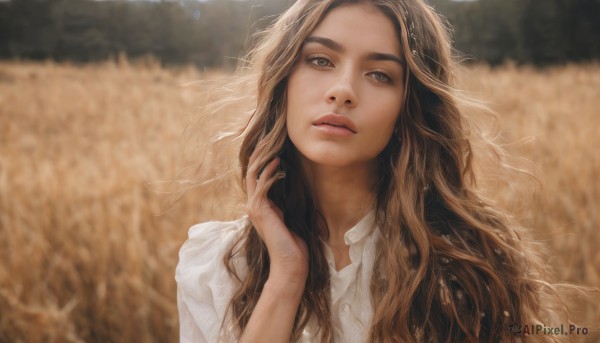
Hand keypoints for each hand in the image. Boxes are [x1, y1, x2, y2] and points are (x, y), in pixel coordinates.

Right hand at [246, 145, 308, 285]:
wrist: (290, 264)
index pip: (256, 177)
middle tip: (268, 138)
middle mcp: (254, 205)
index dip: (262, 160)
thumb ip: (282, 205)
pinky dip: (269, 174)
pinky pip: (262, 186)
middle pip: (251, 172)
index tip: (272, 145)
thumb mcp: (288, 219)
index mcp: (260, 206)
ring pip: (253, 176)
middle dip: (259, 154)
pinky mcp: (261, 211)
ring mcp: (255, 208)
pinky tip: (278, 165)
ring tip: (271, 145)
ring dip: (262, 159)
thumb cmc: (293, 245)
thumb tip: (286, 191)